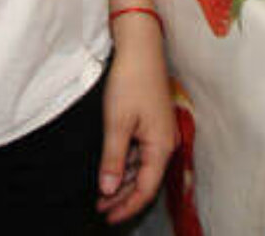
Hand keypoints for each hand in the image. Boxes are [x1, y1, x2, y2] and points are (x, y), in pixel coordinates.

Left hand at [96, 16, 174, 221]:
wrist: (140, 47)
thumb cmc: (131, 81)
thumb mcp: (117, 123)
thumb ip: (113, 159)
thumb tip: (108, 189)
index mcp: (161, 147)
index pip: (145, 189)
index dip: (127, 207)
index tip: (108, 217)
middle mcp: (164, 143)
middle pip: (144, 181)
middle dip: (123, 197)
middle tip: (100, 209)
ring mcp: (159, 133)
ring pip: (141, 167)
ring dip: (122, 182)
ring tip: (100, 193)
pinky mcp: (151, 123)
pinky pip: (140, 152)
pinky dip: (124, 164)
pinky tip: (110, 169)